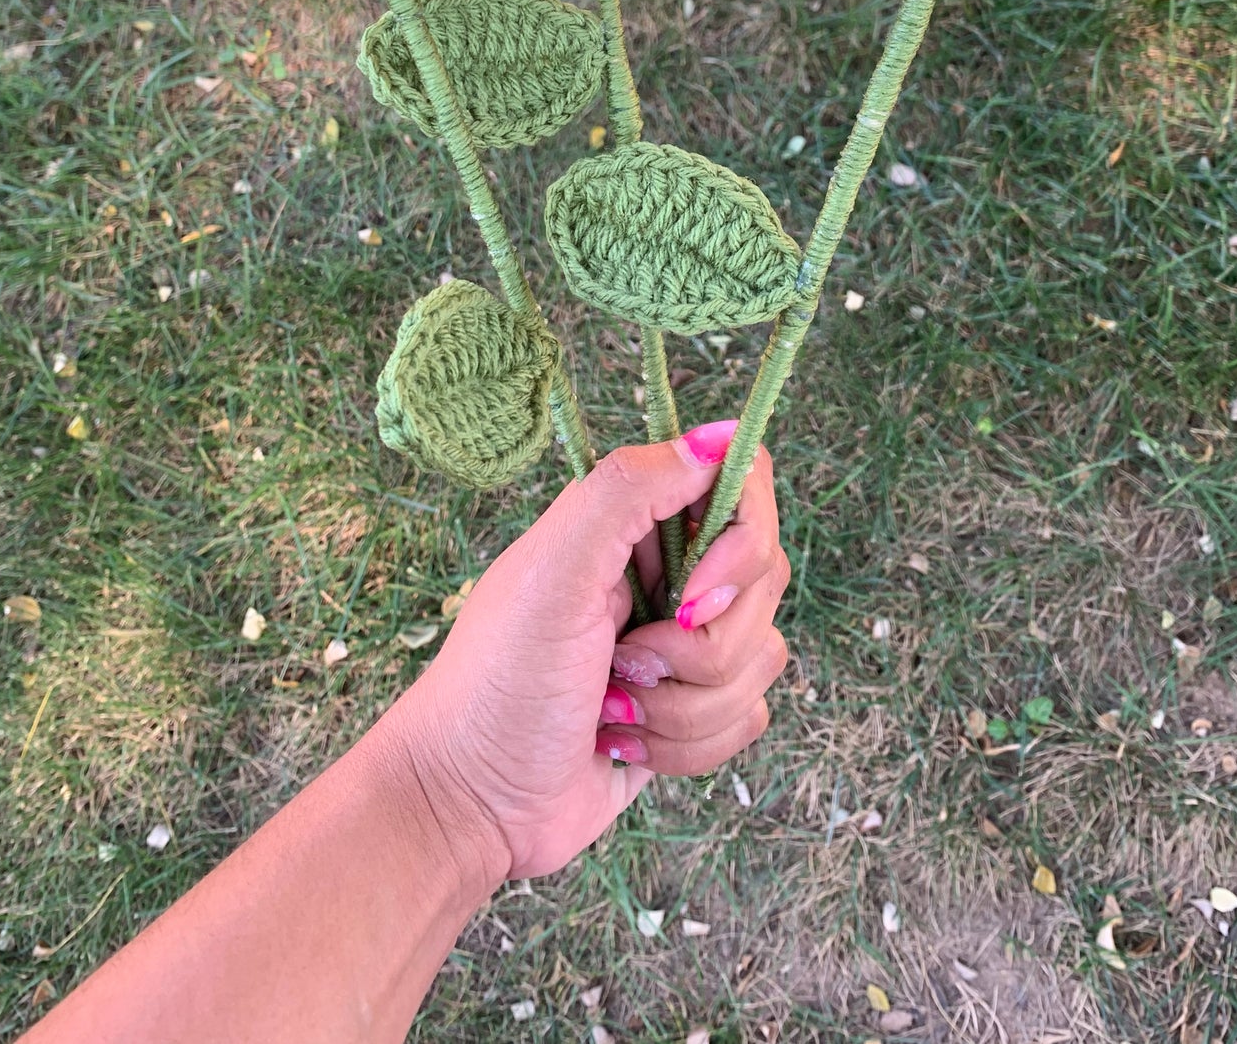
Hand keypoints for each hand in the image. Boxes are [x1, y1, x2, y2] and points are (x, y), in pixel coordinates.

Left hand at [389, 423, 789, 879]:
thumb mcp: (553, 570)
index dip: (739, 546)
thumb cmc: (498, 680)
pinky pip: (748, 718)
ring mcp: (685, 647)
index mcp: (635, 525)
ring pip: (761, 659)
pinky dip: (685, 746)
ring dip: (681, 704)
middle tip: (622, 658)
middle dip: (698, 645)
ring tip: (610, 709)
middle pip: (764, 583)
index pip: (745, 491)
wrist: (472, 804)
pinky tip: (623, 745)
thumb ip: (630, 489)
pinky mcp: (695, 713)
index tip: (691, 594)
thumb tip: (722, 433)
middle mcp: (669, 576)